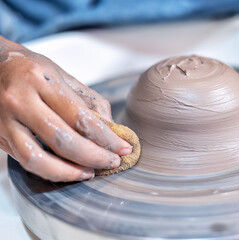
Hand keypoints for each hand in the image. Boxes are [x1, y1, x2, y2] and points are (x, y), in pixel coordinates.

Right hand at [0, 37, 131, 181]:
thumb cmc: (29, 69)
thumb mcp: (61, 75)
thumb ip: (88, 100)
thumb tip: (112, 127)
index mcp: (41, 80)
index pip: (80, 117)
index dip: (106, 137)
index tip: (123, 147)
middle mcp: (20, 100)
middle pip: (63, 140)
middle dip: (94, 156)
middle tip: (113, 161)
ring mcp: (5, 120)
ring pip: (39, 158)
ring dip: (70, 171)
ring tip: (91, 172)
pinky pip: (26, 161)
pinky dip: (51, 171)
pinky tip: (69, 170)